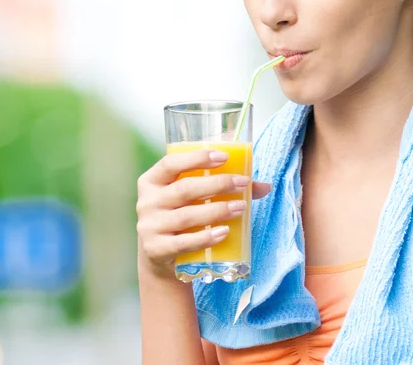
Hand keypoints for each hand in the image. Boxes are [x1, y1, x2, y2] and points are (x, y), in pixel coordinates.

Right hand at [136, 149, 271, 279]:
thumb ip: (225, 186)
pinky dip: (205, 237)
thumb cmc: (182, 214)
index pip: (171, 163)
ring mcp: (149, 227)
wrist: (160, 255)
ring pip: (187, 216)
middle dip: (217, 184)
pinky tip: (223, 232)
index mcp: (152, 180)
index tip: (224, 157)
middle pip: (184, 189)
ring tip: (240, 207)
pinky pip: (183, 243)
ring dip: (216, 210)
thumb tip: (266, 186)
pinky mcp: (155, 249)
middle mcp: (146, 202)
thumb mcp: (193, 197)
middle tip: (242, 183)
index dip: (197, 158)